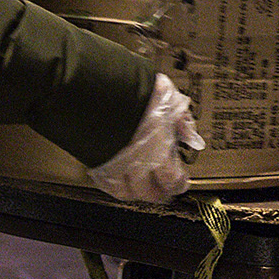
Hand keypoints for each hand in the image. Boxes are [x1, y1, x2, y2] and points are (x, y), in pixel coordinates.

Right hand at [85, 75, 205, 204]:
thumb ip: (181, 118)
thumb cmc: (129, 87)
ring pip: (124, 192)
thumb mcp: (166, 95)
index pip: (172, 180)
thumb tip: (189, 135)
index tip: (181, 182)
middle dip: (158, 193)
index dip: (178, 184)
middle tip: (163, 191)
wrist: (88, 84)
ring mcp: (111, 165)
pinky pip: (103, 182)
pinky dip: (112, 183)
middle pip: (148, 192)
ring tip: (141, 188)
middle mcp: (134, 164)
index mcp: (157, 150)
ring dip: (135, 192)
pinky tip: (117, 178)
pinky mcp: (91, 160)